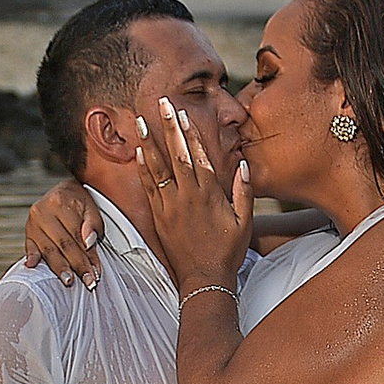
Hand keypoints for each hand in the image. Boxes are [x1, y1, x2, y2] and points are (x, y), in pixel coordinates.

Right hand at [23, 180, 101, 287]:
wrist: (62, 191)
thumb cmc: (79, 202)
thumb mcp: (91, 207)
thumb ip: (92, 224)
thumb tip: (89, 242)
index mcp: (60, 202)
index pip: (77, 235)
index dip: (88, 255)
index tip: (96, 272)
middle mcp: (43, 211)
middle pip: (63, 244)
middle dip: (77, 266)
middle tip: (88, 282)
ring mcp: (33, 222)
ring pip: (49, 250)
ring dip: (60, 268)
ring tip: (69, 282)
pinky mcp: (28, 232)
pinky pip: (30, 247)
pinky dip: (33, 257)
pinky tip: (33, 266)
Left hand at [137, 94, 251, 292]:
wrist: (204, 279)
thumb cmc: (227, 252)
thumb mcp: (245, 222)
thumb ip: (244, 192)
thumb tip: (243, 165)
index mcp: (209, 194)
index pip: (198, 155)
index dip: (190, 132)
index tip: (183, 113)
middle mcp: (187, 196)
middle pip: (176, 154)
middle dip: (168, 126)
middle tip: (161, 103)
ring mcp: (170, 206)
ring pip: (158, 168)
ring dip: (150, 143)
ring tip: (142, 121)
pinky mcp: (159, 217)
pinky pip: (149, 188)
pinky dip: (143, 169)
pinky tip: (139, 153)